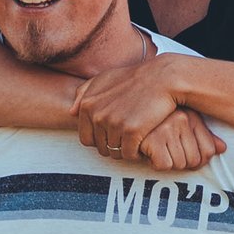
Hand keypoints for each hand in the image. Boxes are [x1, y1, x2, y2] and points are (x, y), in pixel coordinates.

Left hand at [72, 58, 224, 166]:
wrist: (162, 78)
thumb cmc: (134, 79)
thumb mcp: (105, 79)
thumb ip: (85, 93)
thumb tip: (71, 112)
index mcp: (87, 105)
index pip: (86, 139)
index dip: (101, 139)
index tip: (115, 133)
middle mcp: (97, 115)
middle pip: (100, 148)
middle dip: (114, 145)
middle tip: (128, 136)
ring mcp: (113, 123)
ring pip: (114, 153)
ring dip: (126, 149)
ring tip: (137, 137)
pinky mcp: (131, 131)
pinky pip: (129, 154)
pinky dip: (137, 153)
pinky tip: (144, 141)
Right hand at [137, 106, 225, 172]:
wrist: (124, 103)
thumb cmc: (154, 117)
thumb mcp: (182, 121)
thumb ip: (204, 136)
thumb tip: (222, 149)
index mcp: (191, 116)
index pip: (208, 152)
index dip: (197, 159)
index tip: (182, 152)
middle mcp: (182, 120)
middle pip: (193, 161)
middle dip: (179, 162)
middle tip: (165, 150)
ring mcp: (166, 128)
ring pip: (178, 165)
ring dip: (165, 162)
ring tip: (155, 148)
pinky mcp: (151, 138)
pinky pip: (162, 165)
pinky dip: (152, 163)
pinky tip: (146, 150)